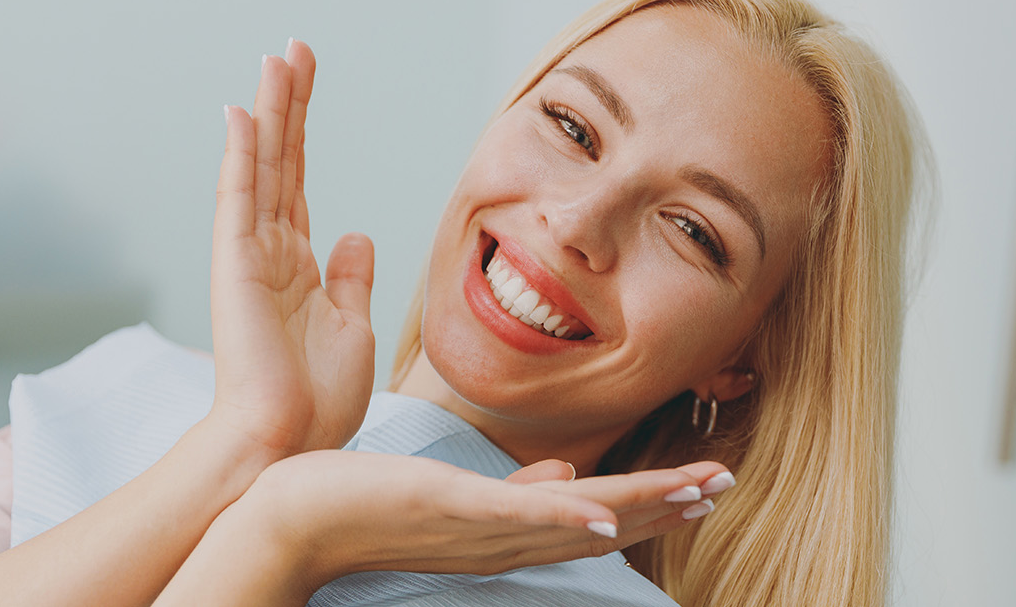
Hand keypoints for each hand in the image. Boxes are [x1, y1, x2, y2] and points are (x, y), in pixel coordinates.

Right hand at [207, 40, 375, 455]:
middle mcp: (270, 252)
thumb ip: (351, 278)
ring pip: (263, 167)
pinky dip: (242, 154)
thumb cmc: (317, 403)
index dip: (304, 132)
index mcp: (299, 267)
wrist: (287, 448)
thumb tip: (357, 233)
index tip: (307, 80)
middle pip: (281, 161)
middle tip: (294, 48)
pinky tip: (244, 111)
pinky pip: (240, 198)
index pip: (300, 182)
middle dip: (289, 103)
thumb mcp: (352, 329)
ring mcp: (249, 256)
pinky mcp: (236, 268)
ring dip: (271, 111)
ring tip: (278, 58)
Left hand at [221, 450, 732, 589]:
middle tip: (724, 485)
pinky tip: (606, 515)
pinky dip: (562, 516)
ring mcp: (479, 528)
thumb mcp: (452, 498)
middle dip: (666, 504)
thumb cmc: (363, 504)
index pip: (597, 518)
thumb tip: (566, 477)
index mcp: (507, 530)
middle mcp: (502, 539)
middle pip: (604, 524)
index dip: (655, 503)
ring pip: (577, 519)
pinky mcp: (449, 510)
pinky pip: (516, 516)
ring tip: (695, 488)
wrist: (291, 523)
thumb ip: (516, 492)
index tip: (705, 485)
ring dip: (640, 506)